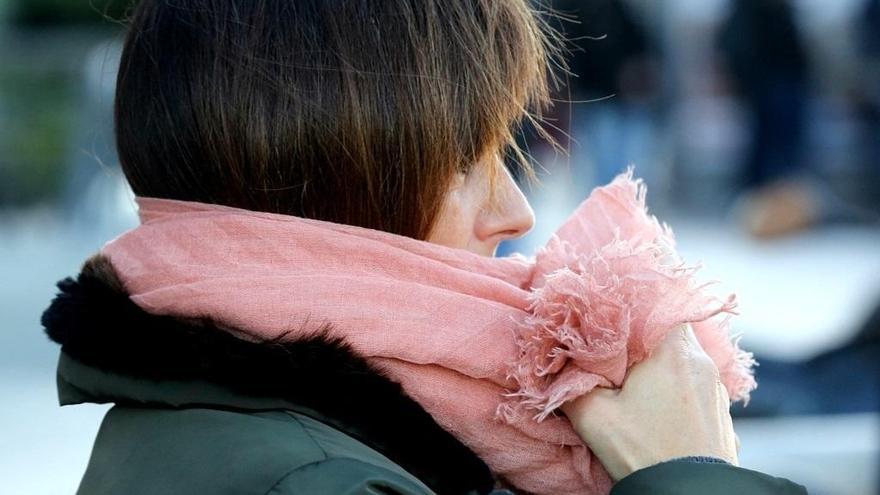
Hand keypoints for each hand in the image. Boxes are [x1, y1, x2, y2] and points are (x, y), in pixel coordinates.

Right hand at [560, 324, 738, 480]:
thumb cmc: (643, 453)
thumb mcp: (593, 415)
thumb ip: (573, 382)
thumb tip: (563, 367)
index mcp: (674, 351)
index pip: (656, 305)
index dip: (629, 310)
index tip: (607, 323)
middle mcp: (703, 363)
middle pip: (668, 333)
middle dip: (639, 342)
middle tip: (613, 357)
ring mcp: (716, 390)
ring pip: (682, 361)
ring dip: (658, 367)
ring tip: (632, 388)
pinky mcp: (720, 415)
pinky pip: (694, 387)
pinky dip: (674, 390)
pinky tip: (654, 410)